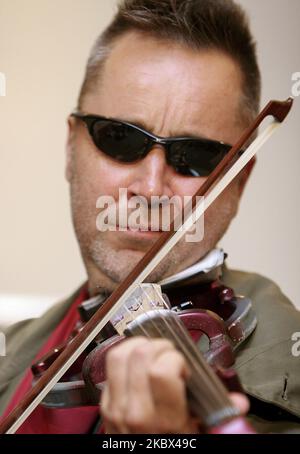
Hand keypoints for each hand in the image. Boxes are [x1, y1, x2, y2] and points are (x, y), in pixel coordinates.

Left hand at [100, 337, 248, 433]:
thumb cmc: (171, 445)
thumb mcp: (198, 435)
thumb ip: (217, 417)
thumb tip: (239, 403)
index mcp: (165, 420)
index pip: (161, 370)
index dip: (175, 358)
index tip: (183, 366)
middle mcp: (136, 411)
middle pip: (140, 355)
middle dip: (159, 346)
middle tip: (168, 355)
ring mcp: (116, 407)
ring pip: (118, 356)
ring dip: (137, 346)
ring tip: (152, 353)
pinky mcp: (104, 405)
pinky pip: (109, 368)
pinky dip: (124, 359)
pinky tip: (137, 365)